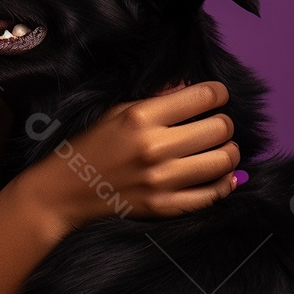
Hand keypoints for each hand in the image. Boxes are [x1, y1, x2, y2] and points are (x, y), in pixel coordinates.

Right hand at [15, 80, 239, 241]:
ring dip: (229, 152)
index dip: (218, 93)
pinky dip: (224, 184)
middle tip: (217, 124)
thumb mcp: (116, 110)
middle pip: (219, 128)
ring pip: (223, 162)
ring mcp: (161, 181)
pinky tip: (221, 175)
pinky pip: (212, 195)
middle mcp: (155, 148)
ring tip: (220, 149)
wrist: (64, 190)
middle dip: (224, 123)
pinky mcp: (164, 207)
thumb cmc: (89, 144)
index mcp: (141, 117)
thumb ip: (156, 97)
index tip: (217, 96)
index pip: (203, 97)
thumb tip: (191, 86)